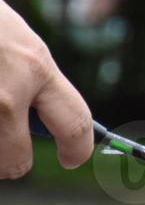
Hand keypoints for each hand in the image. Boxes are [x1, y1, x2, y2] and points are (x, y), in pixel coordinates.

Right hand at [0, 0, 92, 177]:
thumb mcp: (17, 43)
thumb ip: (31, 81)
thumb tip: (36, 123)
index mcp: (35, 69)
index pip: (74, 123)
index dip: (78, 148)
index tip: (72, 158)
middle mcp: (5, 95)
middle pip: (16, 161)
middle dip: (11, 161)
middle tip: (7, 152)